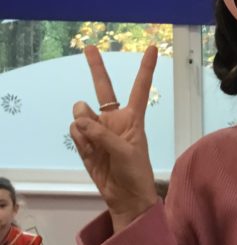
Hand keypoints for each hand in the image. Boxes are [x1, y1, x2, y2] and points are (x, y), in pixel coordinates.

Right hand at [70, 45, 159, 231]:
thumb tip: (78, 117)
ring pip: (81, 114)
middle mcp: (114, 119)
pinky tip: (90, 152)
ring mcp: (98, 129)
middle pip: (103, 88)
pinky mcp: (85, 142)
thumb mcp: (125, 151)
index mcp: (133, 118)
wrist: (125, 197)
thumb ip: (103, 133)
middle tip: (89, 47)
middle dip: (96, 67)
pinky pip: (75, 132)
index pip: (139, 88)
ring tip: (95, 143)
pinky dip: (79, 140)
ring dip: (84, 125)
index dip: (146, 68)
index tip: (153, 48)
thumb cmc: (135, 172)